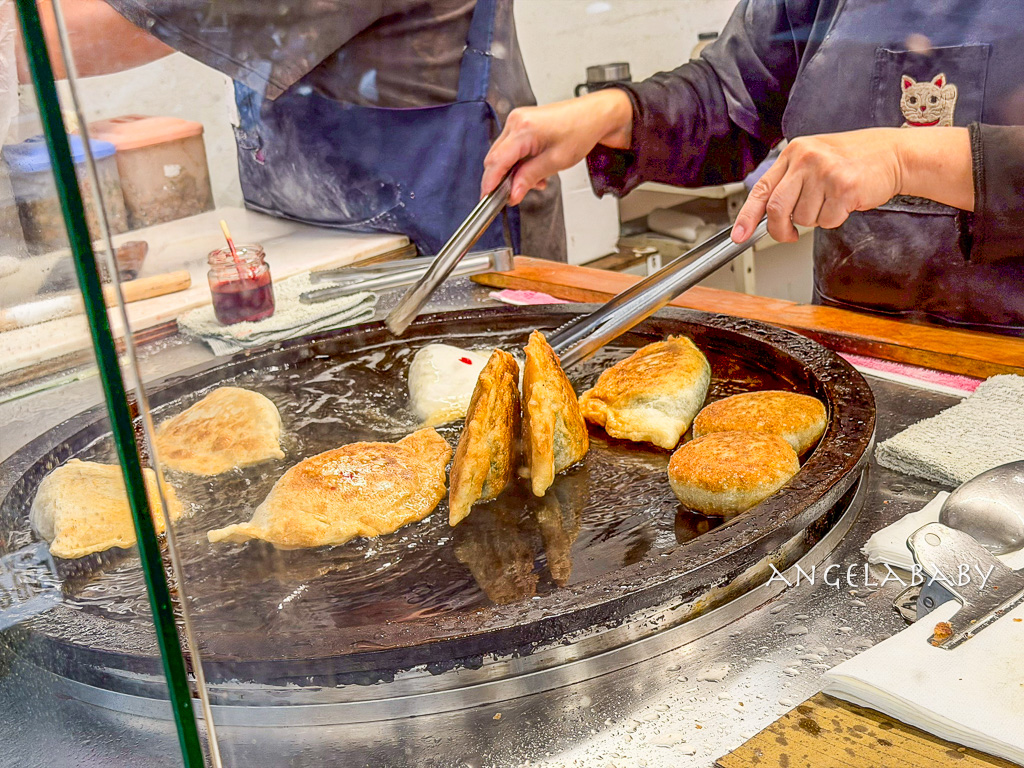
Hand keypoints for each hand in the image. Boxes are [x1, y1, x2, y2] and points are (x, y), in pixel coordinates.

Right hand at [481, 89, 633, 205]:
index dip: (490, 183)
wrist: (593, 115)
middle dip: (503, 180)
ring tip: (536, 180)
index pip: (496, 161)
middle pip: (495, 158)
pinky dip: (518, 163)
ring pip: (502, 155)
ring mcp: (517, 121)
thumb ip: (529, 178)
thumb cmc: (580, 131)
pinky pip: (511, 148)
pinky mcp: (521, 124)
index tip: (487, 199)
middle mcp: (516, 121)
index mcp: (523, 129)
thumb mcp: (556, 162)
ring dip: (513, 173)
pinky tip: (534, 169)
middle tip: (515, 195)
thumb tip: (512, 194)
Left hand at [731, 129, 909, 243]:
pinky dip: (836, 219)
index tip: (739, 236)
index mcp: (794, 152)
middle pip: (777, 209)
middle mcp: (806, 159)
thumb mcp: (815, 160)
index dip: (747, 216)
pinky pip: (827, 221)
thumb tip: (765, 215)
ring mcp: (825, 171)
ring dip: (817, 219)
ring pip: (804, 218)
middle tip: (790, 234)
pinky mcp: (844, 187)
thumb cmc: (855, 159)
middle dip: (780, 230)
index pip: (761, 189)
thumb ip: (791, 182)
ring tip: (832, 200)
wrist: (895, 154)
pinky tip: (846, 201)